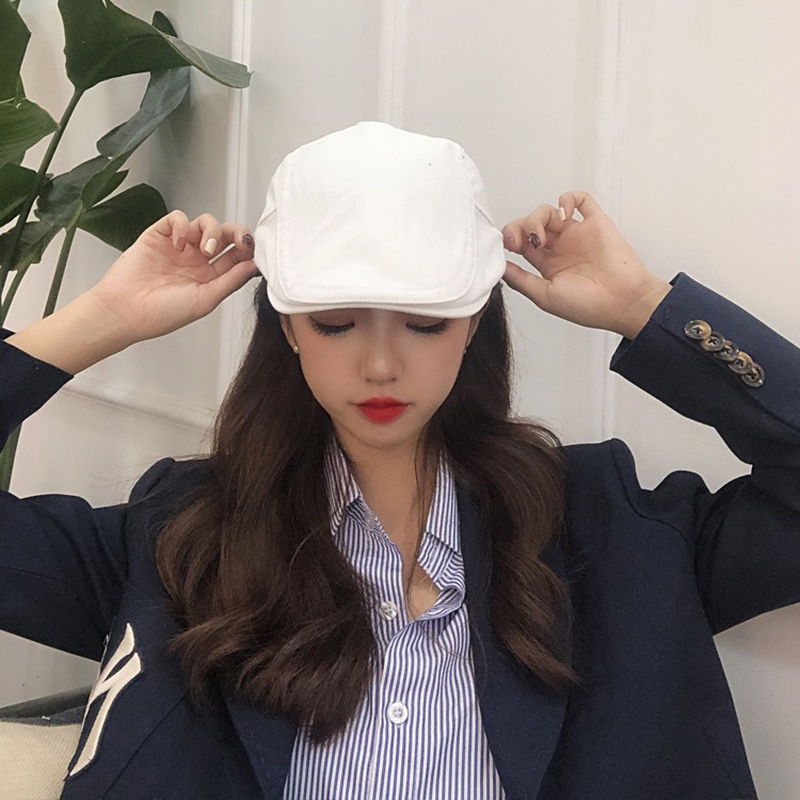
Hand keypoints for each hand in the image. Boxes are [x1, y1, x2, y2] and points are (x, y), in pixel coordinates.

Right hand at [85, 210, 259, 342]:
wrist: (125, 311)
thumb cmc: (162, 314)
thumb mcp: (206, 300)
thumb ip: (232, 281)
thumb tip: (255, 267)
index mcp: (211, 277)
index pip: (236, 256)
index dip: (248, 249)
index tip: (253, 251)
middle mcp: (197, 260)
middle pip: (225, 235)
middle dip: (236, 233)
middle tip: (239, 240)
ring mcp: (179, 247)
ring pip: (205, 223)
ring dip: (211, 230)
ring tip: (204, 249)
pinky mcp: (159, 235)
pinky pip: (178, 218)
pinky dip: (183, 226)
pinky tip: (179, 243)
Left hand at [501, 190, 671, 338]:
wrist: (623, 303)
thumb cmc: (588, 306)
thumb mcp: (544, 296)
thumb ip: (520, 280)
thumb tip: (499, 267)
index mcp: (548, 265)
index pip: (521, 242)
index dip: (510, 238)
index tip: (509, 245)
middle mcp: (561, 248)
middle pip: (531, 224)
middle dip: (519, 226)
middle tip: (521, 240)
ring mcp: (578, 234)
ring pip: (550, 210)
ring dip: (538, 217)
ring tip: (542, 236)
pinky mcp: (596, 223)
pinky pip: (581, 199)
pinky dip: (568, 199)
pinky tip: (563, 213)